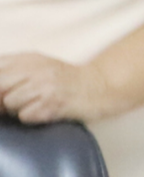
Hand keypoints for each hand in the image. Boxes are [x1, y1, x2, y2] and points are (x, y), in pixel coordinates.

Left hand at [0, 53, 117, 123]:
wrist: (100, 87)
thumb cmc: (64, 80)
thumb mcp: (36, 66)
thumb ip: (10, 71)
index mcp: (27, 58)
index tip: (5, 92)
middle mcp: (36, 69)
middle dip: (1, 99)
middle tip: (14, 103)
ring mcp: (46, 85)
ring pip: (9, 103)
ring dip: (17, 109)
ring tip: (34, 106)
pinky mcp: (54, 103)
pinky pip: (25, 116)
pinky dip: (32, 117)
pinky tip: (45, 111)